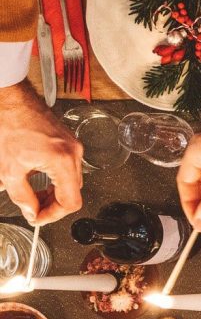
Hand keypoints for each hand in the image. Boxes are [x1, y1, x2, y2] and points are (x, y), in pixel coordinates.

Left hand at [0, 81, 83, 222]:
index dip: (53, 215)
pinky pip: (68, 167)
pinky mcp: (68, 142)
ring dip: (53, 192)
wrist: (10, 100)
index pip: (70, 202)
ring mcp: (73, 146)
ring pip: (71, 181)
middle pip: (73, 193)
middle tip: (33, 210)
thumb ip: (22, 196)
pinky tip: (37, 178)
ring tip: (33, 195)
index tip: (38, 218)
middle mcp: (73, 153)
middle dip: (52, 205)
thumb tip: (31, 211)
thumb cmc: (9, 124)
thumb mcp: (8, 168)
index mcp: (62, 161)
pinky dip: (54, 178)